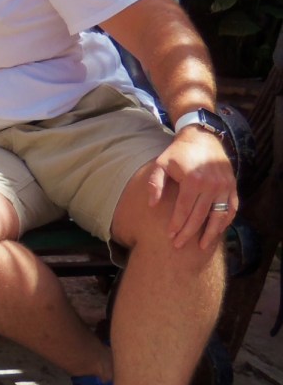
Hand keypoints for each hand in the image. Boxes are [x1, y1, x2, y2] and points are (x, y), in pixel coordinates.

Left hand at [147, 127, 237, 249]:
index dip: (177, 224)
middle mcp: (211, 185)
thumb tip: (151, 205)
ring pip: (219, 216)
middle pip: (200, 216)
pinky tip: (218, 231)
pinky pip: (232, 208)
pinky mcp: (232, 186)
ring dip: (211, 233)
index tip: (170, 236)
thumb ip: (155, 184)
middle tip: (179, 245)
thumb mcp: (161, 164)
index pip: (184, 210)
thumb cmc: (178, 153)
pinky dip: (226, 221)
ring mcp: (224, 186)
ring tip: (202, 246)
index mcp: (193, 181)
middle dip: (189, 233)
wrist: (202, 138)